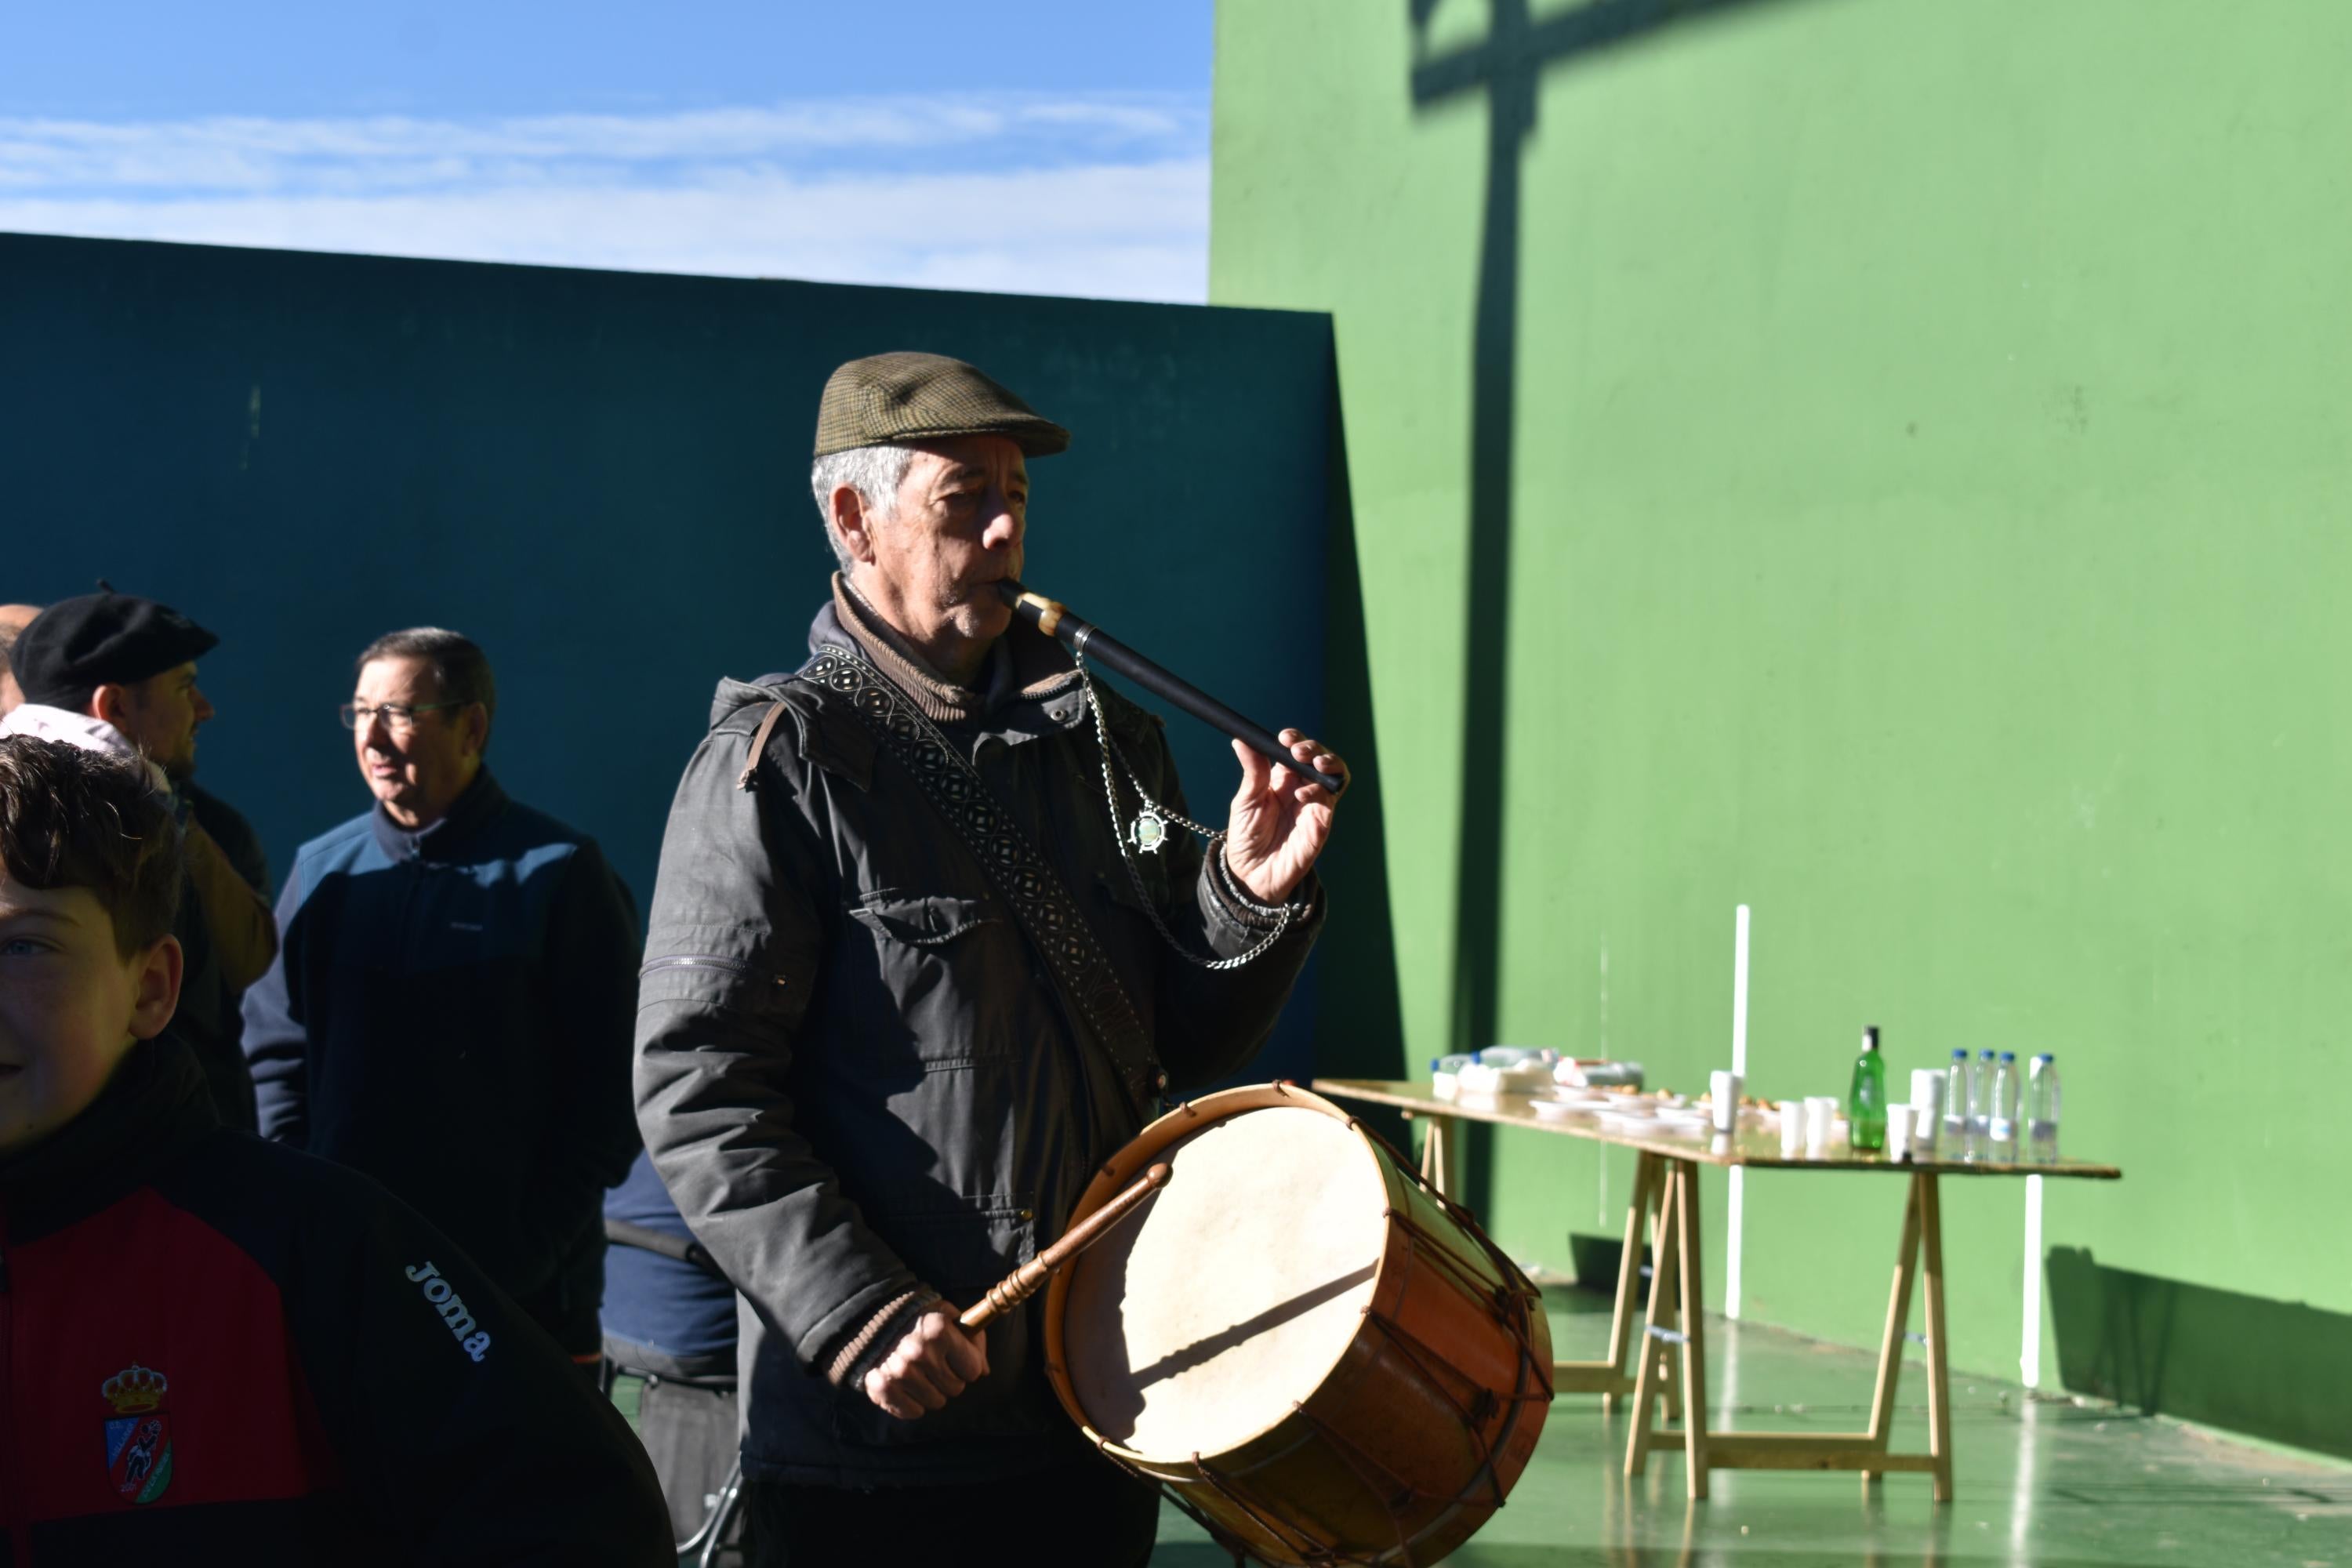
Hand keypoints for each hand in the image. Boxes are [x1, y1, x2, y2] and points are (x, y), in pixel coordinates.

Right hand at [861, 1303, 989, 1420]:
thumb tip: (985, 1371)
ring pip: (936, 1403)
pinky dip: (913, 1404)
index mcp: (939, 1330)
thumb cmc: (920, 1319)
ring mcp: (900, 1371)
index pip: (973, 1369)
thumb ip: (973, 1339)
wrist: (873, 1319)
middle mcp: (920, 1351)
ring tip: (920, 1372)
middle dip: (950, 1378)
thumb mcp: (949, 1315)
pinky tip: (907, 1385)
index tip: (957, 1358)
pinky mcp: (883, 1388)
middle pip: (956, 1388)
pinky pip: (913, 1412)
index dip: (968, 1365)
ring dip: (932, 1391)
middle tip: (936, 1365)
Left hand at [1222, 729, 1345, 905]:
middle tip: (1298, 750)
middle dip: (1313, 748)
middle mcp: (1302, 787)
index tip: (1285, 737)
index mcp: (1282, 778)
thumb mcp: (1245, 801)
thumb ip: (1252, 771)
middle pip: (1319, 757)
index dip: (1295, 740)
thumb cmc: (1247, 836)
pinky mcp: (1321, 822)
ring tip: (1313, 762)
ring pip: (1334, 774)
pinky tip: (1302, 795)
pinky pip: (1330, 800)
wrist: (1252, 872)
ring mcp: (1314, 804)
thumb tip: (1240, 740)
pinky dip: (1320, 791)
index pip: (1295, 750)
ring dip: (1329, 762)